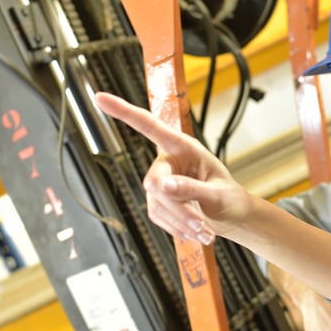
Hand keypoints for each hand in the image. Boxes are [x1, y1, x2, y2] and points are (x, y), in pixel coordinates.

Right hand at [95, 92, 250, 243]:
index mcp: (183, 147)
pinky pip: (159, 218)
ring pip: (158, 205)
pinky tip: (194, 231)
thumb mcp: (217, 193)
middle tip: (202, 228)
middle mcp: (167, 162)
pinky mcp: (157, 204)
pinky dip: (178, 228)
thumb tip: (162, 186)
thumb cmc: (229, 198)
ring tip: (206, 232)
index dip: (124, 112)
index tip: (100, 98)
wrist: (231, 217)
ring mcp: (159, 184)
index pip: (150, 126)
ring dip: (182, 222)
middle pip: (155, 184)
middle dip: (179, 209)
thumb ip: (191, 189)